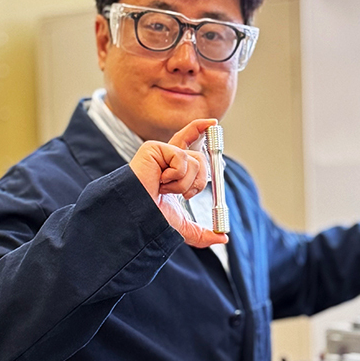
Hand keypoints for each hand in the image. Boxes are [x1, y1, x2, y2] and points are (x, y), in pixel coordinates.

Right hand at [129, 119, 228, 247]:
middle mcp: (168, 158)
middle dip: (200, 179)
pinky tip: (159, 182)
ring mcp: (161, 152)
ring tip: (165, 190)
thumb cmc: (150, 218)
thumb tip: (223, 237)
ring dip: (184, 184)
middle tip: (185, 194)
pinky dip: (176, 177)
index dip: (200, 130)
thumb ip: (202, 233)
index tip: (213, 123)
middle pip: (201, 158)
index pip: (189, 143)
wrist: (136, 217)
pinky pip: (182, 160)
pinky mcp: (154, 148)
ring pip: (195, 162)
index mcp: (173, 169)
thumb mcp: (182, 226)